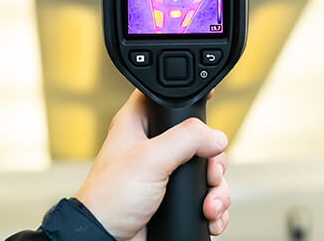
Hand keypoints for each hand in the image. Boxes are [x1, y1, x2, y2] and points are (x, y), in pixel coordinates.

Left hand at [73, 89, 230, 240]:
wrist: (106, 240)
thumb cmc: (110, 198)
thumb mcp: (149, 159)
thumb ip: (186, 139)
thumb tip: (216, 137)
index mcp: (138, 124)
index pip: (166, 97)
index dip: (187, 96)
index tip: (207, 100)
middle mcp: (153, 146)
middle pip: (198, 138)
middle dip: (213, 160)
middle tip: (211, 173)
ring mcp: (164, 174)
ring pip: (206, 170)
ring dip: (216, 189)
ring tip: (209, 205)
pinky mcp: (173, 199)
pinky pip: (205, 196)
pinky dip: (214, 207)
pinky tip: (210, 216)